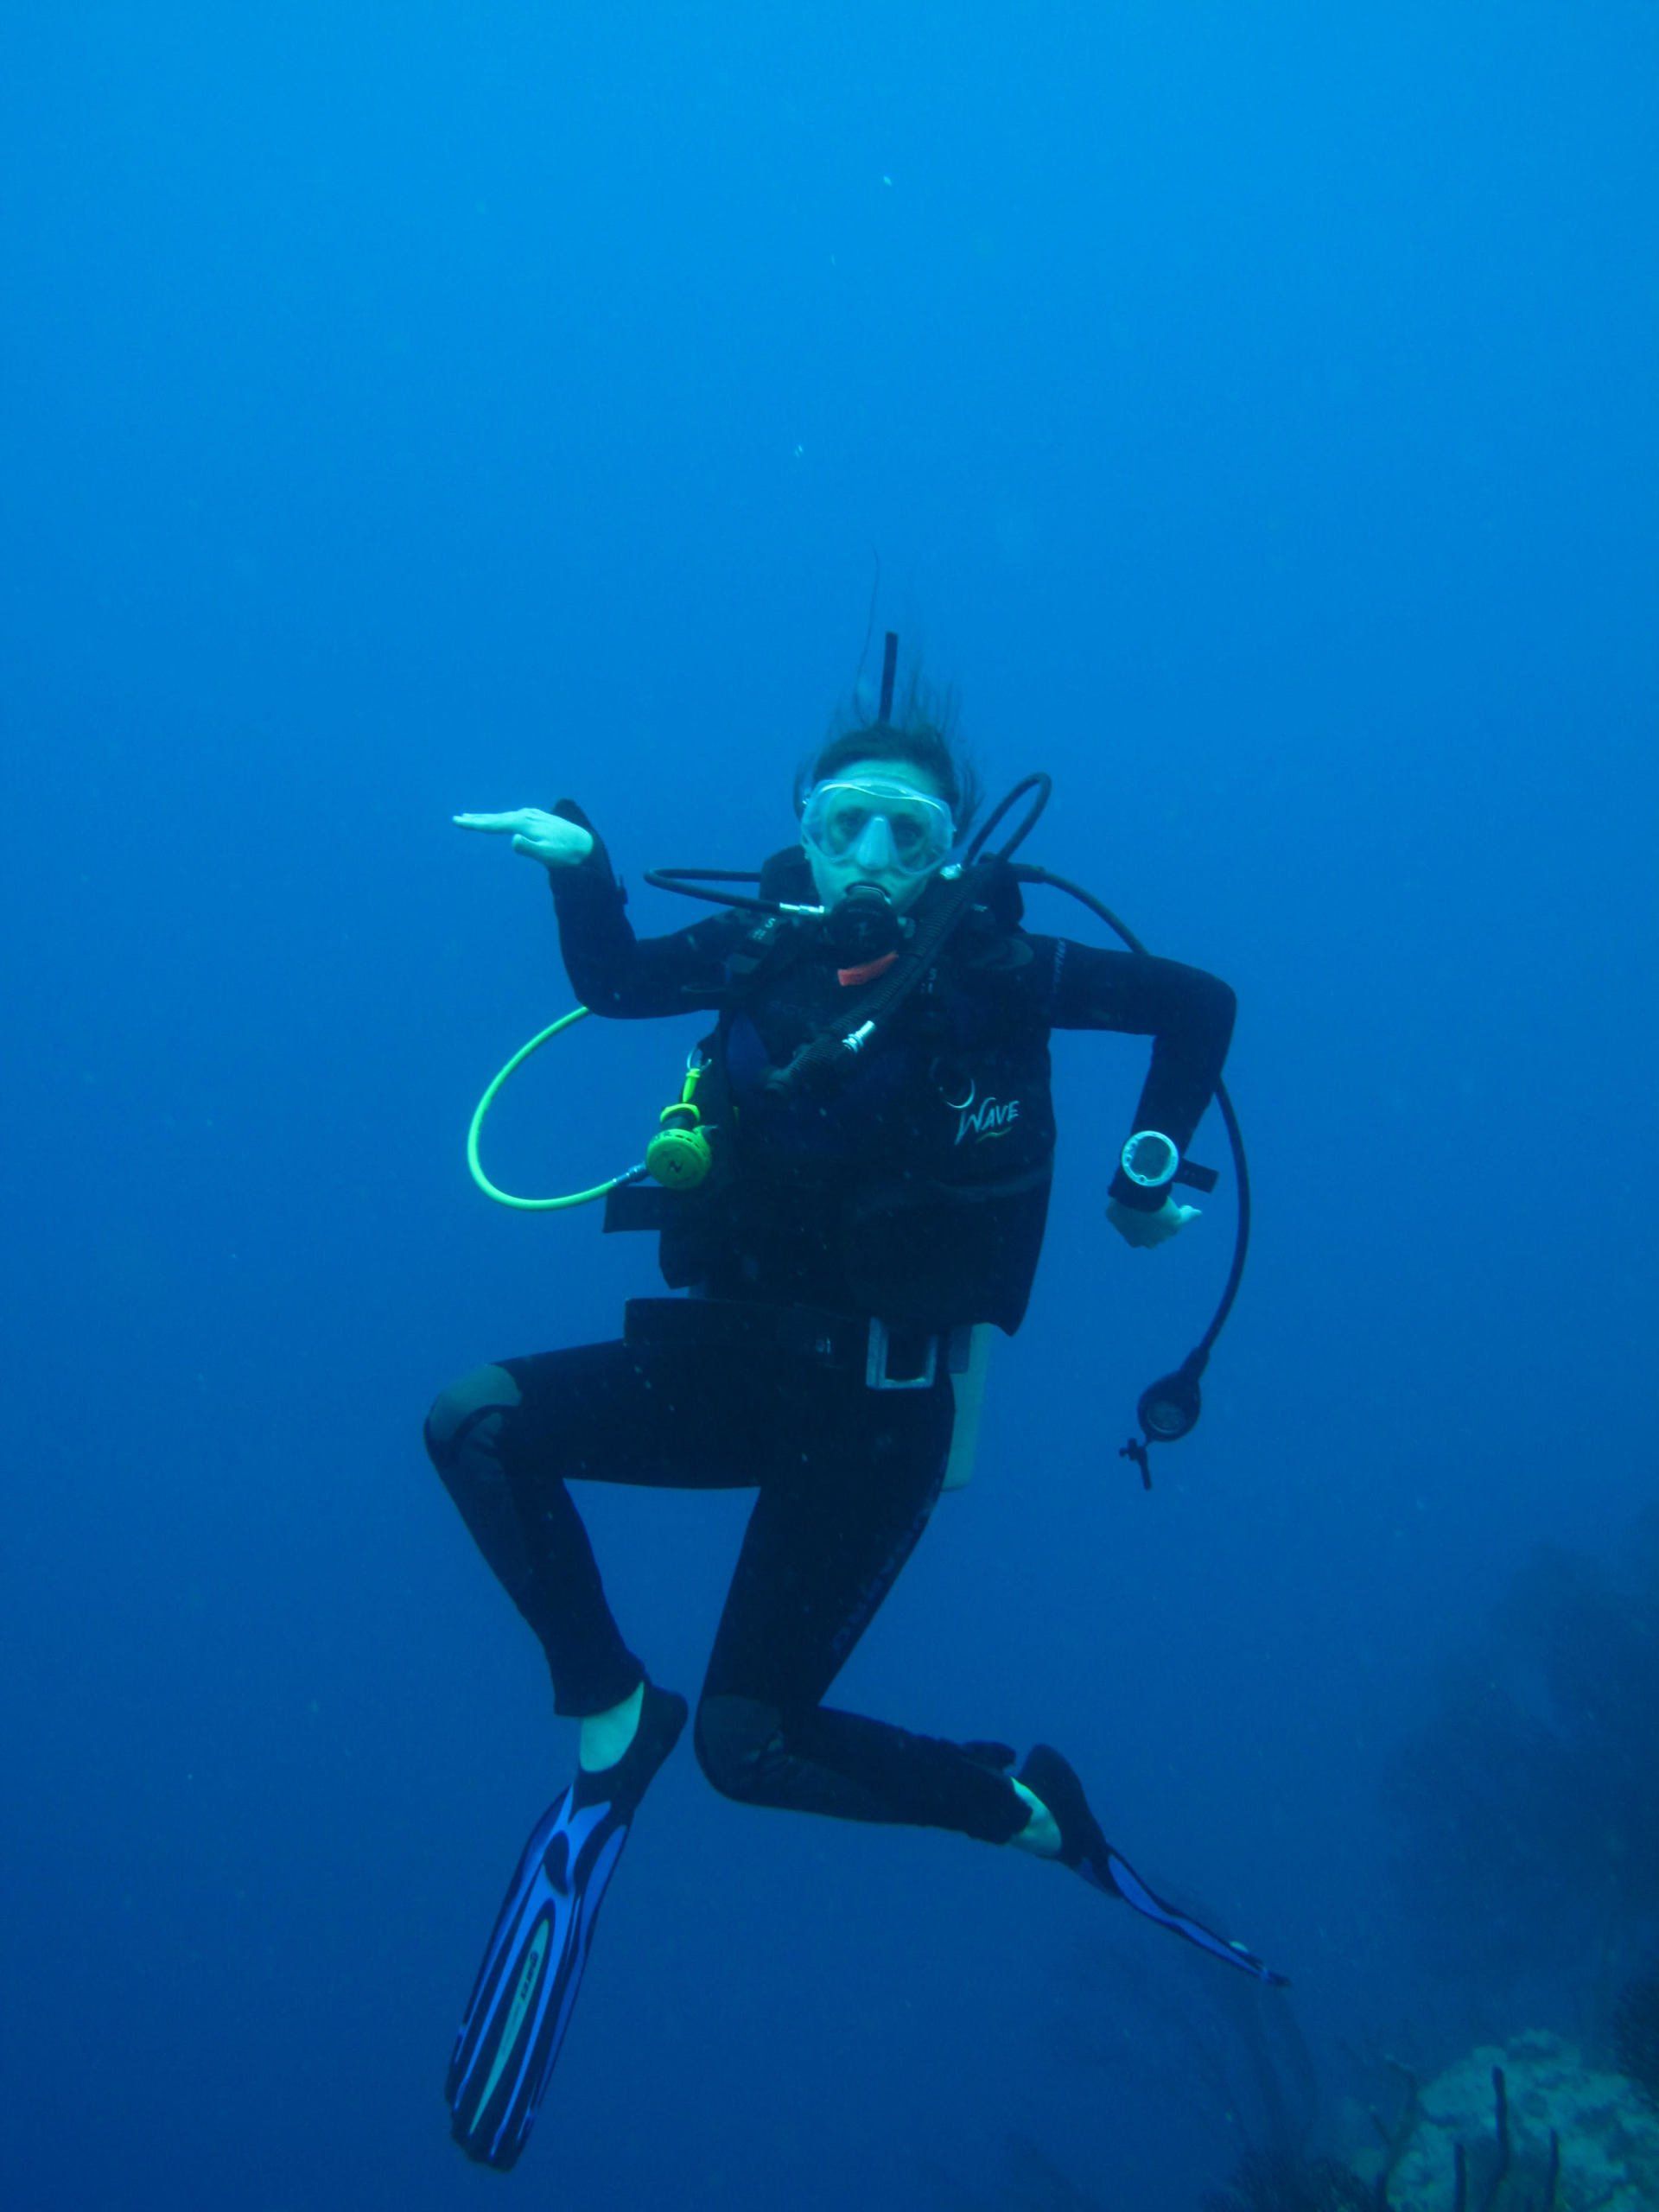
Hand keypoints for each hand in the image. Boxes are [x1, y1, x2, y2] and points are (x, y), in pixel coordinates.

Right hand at [452, 808, 594, 869]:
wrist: (586, 845)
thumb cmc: (566, 854)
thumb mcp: (548, 855)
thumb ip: (529, 848)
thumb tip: (512, 840)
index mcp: (524, 824)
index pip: (494, 824)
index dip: (474, 824)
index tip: (457, 821)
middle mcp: (526, 816)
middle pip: (496, 818)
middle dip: (476, 819)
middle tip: (457, 819)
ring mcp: (532, 816)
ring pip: (504, 816)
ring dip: (488, 817)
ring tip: (473, 818)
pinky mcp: (537, 819)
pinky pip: (513, 817)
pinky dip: (502, 818)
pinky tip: (500, 820)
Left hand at [1107, 1194, 1199, 1249]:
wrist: (1137, 1203)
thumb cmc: (1122, 1208)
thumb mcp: (1113, 1213)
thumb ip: (1116, 1216)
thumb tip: (1117, 1214)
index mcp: (1134, 1240)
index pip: (1138, 1239)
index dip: (1140, 1231)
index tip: (1140, 1222)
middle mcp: (1150, 1241)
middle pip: (1155, 1236)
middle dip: (1155, 1228)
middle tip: (1155, 1216)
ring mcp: (1165, 1233)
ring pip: (1171, 1227)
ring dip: (1171, 1218)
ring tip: (1171, 1208)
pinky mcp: (1176, 1222)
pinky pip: (1186, 1217)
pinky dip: (1190, 1214)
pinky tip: (1195, 1211)